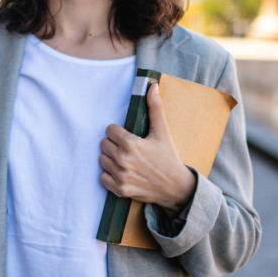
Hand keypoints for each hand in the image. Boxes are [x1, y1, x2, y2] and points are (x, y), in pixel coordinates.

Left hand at [99, 83, 196, 216]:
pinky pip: (102, 177)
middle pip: (103, 144)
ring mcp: (120, 176)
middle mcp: (123, 160)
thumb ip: (155, 108)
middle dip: (114, 144)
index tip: (127, 136)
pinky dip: (109, 175)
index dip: (118, 132)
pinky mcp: (119, 190)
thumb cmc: (168, 157)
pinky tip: (122, 172)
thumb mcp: (163, 132)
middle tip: (127, 148)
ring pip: (101, 160)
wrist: (176, 187)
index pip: (109, 130)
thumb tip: (152, 86)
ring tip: (125, 159)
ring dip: (110, 158)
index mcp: (131, 144)